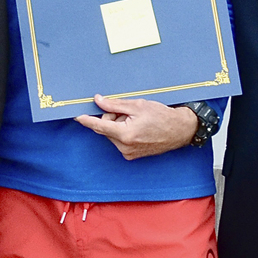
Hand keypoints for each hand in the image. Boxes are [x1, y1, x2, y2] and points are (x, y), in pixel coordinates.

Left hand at [75, 95, 198, 159]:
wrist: (180, 130)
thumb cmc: (162, 116)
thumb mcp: (137, 105)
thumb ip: (115, 104)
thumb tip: (98, 101)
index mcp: (125, 134)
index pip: (99, 126)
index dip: (87, 120)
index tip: (77, 117)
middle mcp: (125, 147)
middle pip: (105, 129)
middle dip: (112, 118)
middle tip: (128, 113)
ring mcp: (128, 153)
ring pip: (112, 135)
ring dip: (119, 126)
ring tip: (137, 121)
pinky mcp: (132, 156)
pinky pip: (119, 141)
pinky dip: (123, 133)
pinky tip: (138, 129)